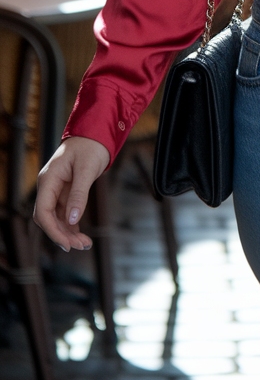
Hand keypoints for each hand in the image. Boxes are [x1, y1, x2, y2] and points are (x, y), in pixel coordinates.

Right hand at [34, 136, 110, 252]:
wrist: (96, 133)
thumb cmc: (91, 146)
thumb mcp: (87, 169)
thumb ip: (79, 194)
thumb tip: (72, 221)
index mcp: (49, 179)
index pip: (43, 211)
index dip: (53, 230)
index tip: (67, 244)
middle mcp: (49, 186)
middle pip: (48, 218)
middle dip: (61, 234)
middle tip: (80, 246)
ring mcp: (57, 189)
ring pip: (57, 218)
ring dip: (68, 232)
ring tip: (84, 244)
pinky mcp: (66, 191)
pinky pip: (65, 213)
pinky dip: (72, 225)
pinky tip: (81, 236)